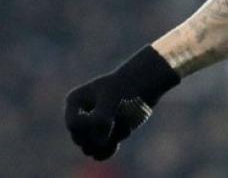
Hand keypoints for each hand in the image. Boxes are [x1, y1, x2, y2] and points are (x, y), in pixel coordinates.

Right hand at [65, 46, 180, 159]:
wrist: (144, 84)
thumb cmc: (127, 86)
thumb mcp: (113, 98)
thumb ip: (101, 120)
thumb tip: (97, 146)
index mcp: (75, 102)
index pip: (74, 125)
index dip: (91, 126)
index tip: (111, 116)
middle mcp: (79, 115)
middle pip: (82, 139)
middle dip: (103, 133)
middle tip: (122, 118)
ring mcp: (90, 127)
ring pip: (93, 147)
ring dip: (111, 139)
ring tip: (125, 123)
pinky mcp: (103, 135)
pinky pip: (100, 152)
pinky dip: (111, 148)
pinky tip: (123, 134)